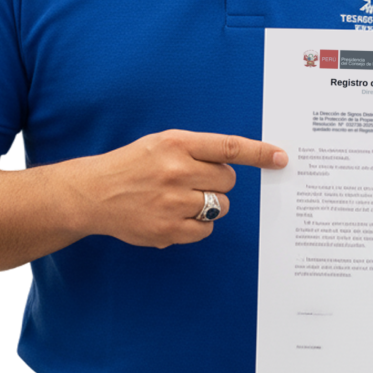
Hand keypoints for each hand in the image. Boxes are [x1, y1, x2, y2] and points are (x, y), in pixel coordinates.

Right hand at [65, 130, 287, 248]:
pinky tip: (175, 216)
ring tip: (180, 199)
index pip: (229, 147)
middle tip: (193, 182)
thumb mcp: (162, 143)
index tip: (281, 158)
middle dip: (218, 182)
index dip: (259, 153)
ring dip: (210, 204)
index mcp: (177, 144)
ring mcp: (172, 202)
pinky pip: (206, 229)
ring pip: (221, 206)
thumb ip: (199, 150)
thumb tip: (239, 162)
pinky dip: (198, 225)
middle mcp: (176, 170)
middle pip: (229, 181)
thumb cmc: (133, 165)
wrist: (92, 193)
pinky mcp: (167, 229)